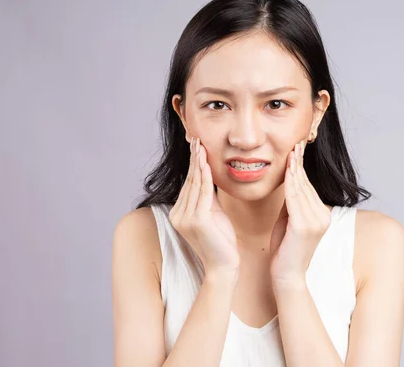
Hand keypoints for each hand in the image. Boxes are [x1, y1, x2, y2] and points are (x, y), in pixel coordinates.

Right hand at [168, 138, 239, 276]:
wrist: (224, 266)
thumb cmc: (222, 242)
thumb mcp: (213, 215)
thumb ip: (208, 198)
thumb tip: (209, 177)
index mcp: (179, 213)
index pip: (189, 183)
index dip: (193, 163)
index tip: (196, 145)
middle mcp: (178, 214)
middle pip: (190, 180)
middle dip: (193, 158)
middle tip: (195, 137)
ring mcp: (185, 218)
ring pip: (195, 184)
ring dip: (199, 163)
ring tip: (200, 145)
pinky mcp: (196, 220)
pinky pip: (202, 193)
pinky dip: (205, 176)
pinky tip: (206, 163)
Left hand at [269, 140, 331, 284]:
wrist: (287, 276)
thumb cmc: (284, 250)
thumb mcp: (288, 221)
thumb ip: (291, 204)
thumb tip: (288, 183)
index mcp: (322, 216)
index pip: (308, 187)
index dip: (301, 168)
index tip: (297, 150)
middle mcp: (323, 217)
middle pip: (306, 184)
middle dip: (299, 163)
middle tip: (296, 143)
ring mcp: (316, 221)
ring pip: (301, 189)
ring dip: (294, 168)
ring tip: (291, 150)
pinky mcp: (305, 226)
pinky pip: (294, 199)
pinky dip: (290, 182)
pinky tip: (287, 169)